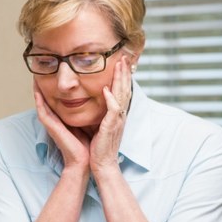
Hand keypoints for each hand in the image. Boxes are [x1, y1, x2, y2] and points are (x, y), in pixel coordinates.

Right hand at [33, 80, 89, 170]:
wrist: (84, 159)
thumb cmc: (87, 143)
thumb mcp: (87, 121)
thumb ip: (85, 111)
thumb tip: (92, 98)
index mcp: (63, 117)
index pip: (55, 99)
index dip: (53, 86)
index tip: (53, 73)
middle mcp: (55, 119)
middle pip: (45, 99)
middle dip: (42, 85)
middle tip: (39, 71)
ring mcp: (52, 123)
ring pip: (41, 103)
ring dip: (36, 90)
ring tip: (34, 77)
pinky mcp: (51, 128)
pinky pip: (42, 112)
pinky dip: (38, 102)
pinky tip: (37, 92)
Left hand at [90, 56, 131, 172]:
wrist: (101, 164)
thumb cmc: (99, 147)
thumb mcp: (100, 125)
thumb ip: (100, 112)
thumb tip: (96, 100)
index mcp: (117, 114)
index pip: (122, 91)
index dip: (122, 76)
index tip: (121, 62)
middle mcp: (120, 115)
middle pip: (125, 89)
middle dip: (124, 72)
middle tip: (124, 57)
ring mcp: (117, 121)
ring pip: (122, 96)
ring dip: (120, 80)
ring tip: (120, 66)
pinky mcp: (110, 127)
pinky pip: (113, 110)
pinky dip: (110, 99)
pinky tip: (106, 89)